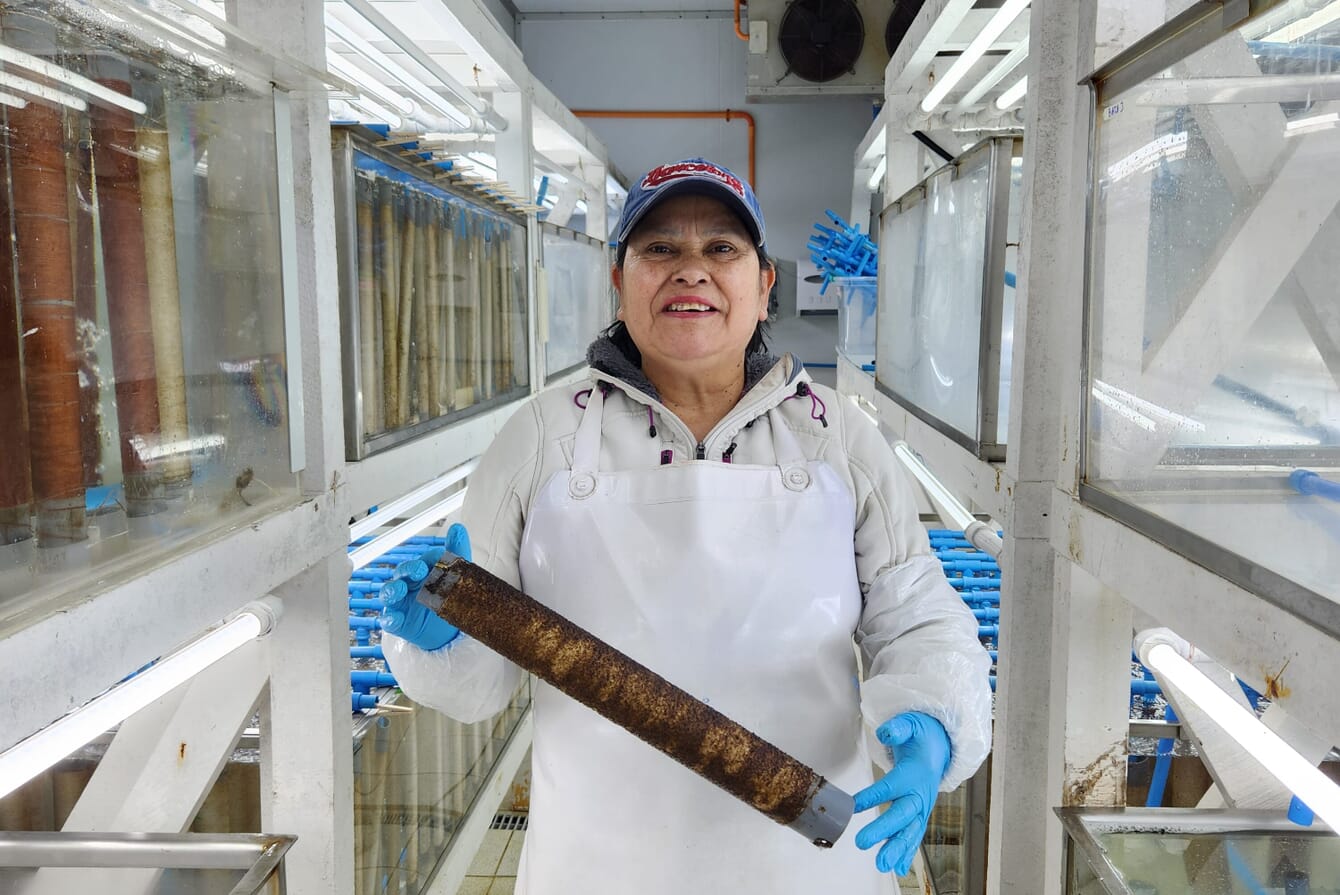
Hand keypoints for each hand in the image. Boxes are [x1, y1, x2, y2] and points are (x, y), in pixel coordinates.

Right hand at [378, 523, 471, 650]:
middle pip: (401, 573)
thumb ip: (456, 550)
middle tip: (419, 569)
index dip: (427, 559)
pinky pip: (389, 620)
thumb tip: (458, 527)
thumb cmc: (448, 596)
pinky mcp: (399, 623)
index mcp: (420, 572)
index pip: (420, 561)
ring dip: (392, 590)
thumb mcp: (457, 573)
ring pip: (389, 593)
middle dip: (408, 569)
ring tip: (400, 590)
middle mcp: (408, 585)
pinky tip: (396, 617)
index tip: (437, 558)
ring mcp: (401, 604)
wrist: (450, 629)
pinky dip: (390, 618)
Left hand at [852, 712, 951, 875]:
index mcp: (915, 772)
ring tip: (882, 864)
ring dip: (896, 849)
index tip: (854, 804)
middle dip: (884, 830)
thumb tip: (885, 734)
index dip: (873, 795)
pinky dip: (907, 853)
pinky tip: (898, 868)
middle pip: (903, 814)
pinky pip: (914, 835)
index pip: (892, 785)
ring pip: (911, 831)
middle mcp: (921, 793)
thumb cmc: (921, 736)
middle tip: (862, 842)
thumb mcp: (910, 723)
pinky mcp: (921, 814)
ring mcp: (923, 806)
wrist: (941, 746)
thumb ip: (897, 729)